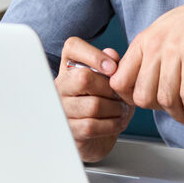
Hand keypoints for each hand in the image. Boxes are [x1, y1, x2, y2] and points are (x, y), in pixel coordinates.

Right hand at [56, 36, 133, 162]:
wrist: (97, 135)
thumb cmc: (104, 101)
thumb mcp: (111, 80)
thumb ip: (112, 65)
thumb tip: (111, 55)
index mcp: (70, 66)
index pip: (72, 47)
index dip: (94, 55)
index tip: (112, 68)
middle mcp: (61, 84)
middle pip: (84, 78)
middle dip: (110, 88)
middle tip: (120, 95)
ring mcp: (62, 108)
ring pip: (92, 105)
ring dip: (115, 109)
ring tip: (122, 110)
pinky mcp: (68, 129)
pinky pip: (91, 126)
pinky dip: (111, 125)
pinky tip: (116, 122)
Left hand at [109, 0, 183, 125]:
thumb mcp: (163, 31)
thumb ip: (148, 54)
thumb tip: (136, 82)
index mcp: (143, 40)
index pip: (119, 80)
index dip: (129, 98)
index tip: (145, 102)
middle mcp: (155, 45)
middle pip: (142, 95)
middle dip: (155, 109)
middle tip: (168, 110)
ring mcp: (175, 51)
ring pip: (166, 98)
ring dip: (177, 115)